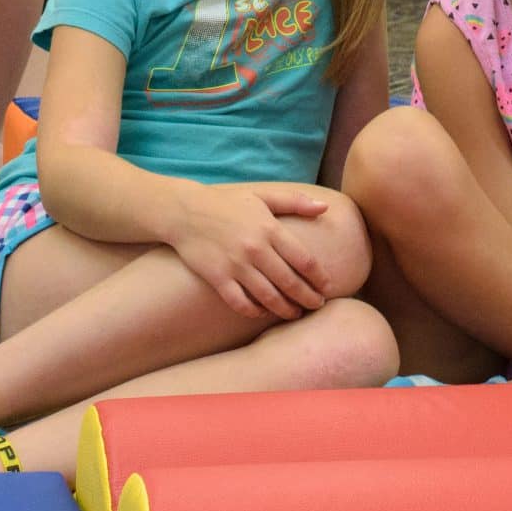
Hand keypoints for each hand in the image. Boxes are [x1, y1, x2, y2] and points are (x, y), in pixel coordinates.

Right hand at [168, 183, 333, 320]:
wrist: (184, 211)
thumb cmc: (226, 203)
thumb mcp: (262, 197)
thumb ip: (294, 202)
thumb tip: (324, 208)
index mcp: (269, 229)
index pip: (304, 260)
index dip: (319, 277)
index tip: (327, 287)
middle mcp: (255, 249)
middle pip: (290, 282)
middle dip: (308, 298)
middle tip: (317, 306)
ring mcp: (235, 265)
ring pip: (268, 296)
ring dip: (285, 309)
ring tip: (295, 313)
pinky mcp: (217, 278)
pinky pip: (240, 302)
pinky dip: (254, 312)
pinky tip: (262, 313)